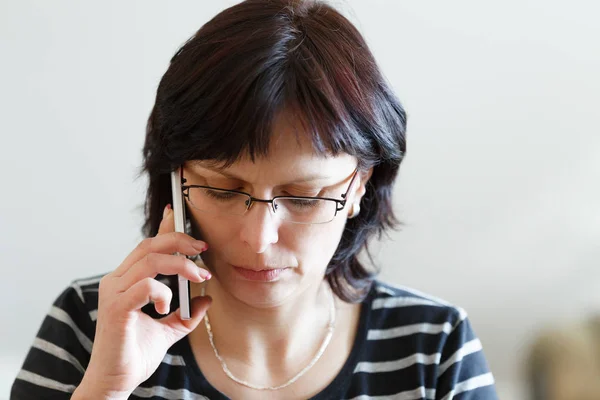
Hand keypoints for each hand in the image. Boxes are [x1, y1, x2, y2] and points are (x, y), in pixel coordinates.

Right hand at [75, 205, 211, 398]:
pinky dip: (163, 292)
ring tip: (199, 276)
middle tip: (203, 251)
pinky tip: (166, 307)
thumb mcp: (168, 330)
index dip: (164, 228)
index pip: (146, 246)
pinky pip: (145, 285)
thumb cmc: (134, 355)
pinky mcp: (117, 307)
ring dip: (181, 264)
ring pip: (150, 260)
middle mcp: (116, 281)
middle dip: (181, 241)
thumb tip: (207, 300)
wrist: (115, 382)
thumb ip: (186, 314)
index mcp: (126, 281)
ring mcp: (114, 292)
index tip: (180, 216)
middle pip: (150, 245)